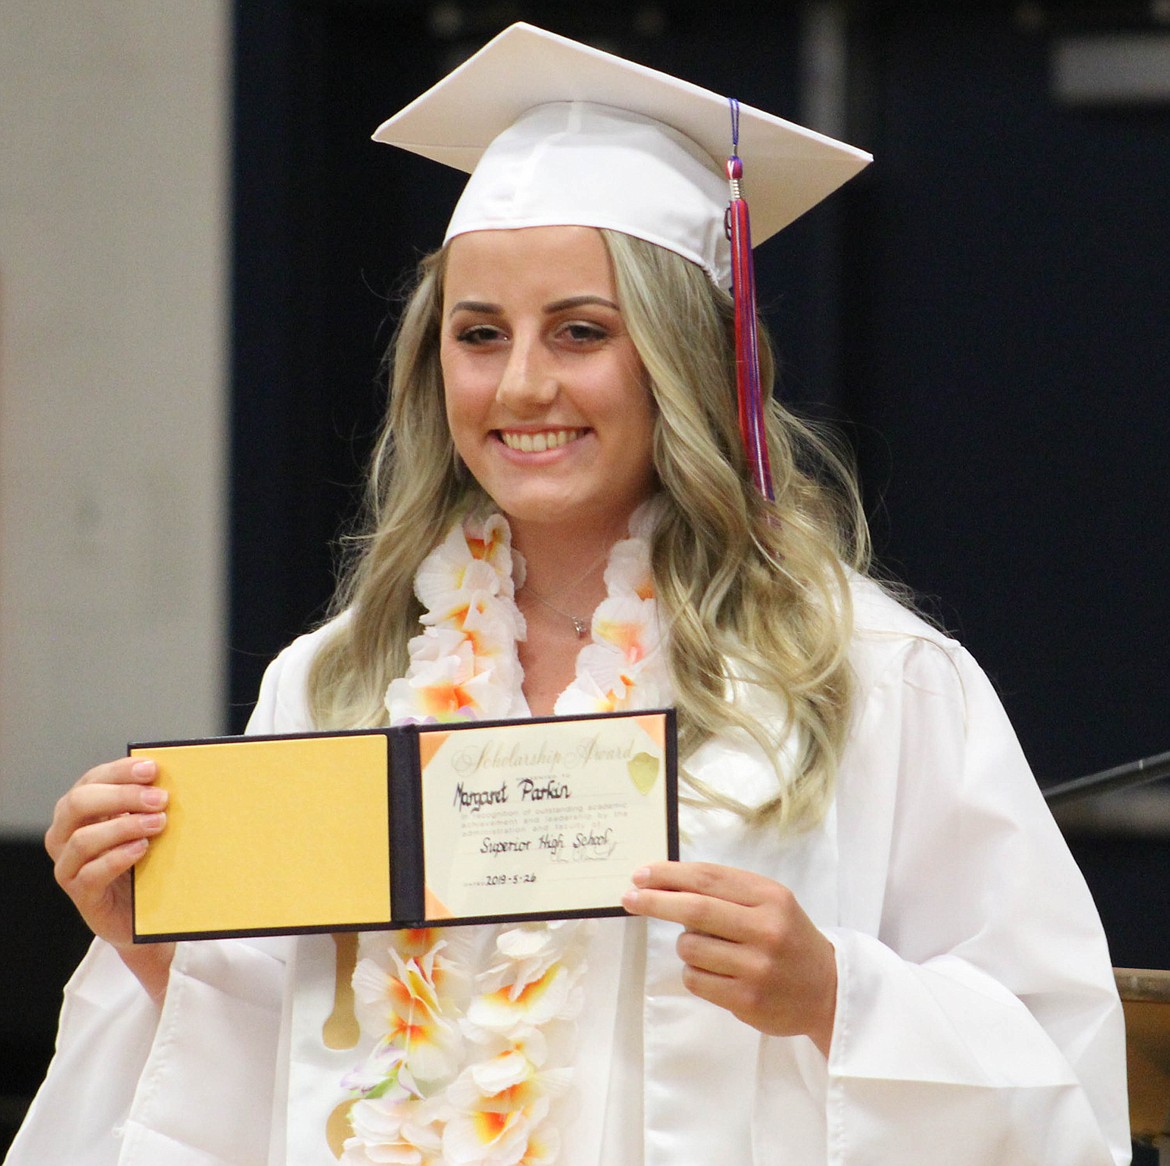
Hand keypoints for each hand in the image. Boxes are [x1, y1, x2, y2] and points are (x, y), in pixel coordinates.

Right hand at [45, 756, 173, 998]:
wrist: (144, 914)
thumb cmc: (144, 860)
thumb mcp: (146, 826)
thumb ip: (149, 803)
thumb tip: (177, 776)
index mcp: (79, 810)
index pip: (92, 780)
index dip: (120, 771)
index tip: (153, 768)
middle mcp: (65, 835)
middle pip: (78, 804)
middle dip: (122, 796)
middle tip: (160, 798)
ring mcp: (69, 866)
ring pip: (83, 839)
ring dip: (124, 826)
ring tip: (159, 823)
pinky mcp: (81, 894)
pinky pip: (91, 873)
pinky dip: (118, 857)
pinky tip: (142, 848)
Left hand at [622, 861, 836, 1055]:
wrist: (828, 991)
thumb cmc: (788, 938)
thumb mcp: (770, 902)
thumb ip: (727, 890)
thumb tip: (667, 882)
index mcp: (770, 897)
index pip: (708, 878)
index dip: (669, 874)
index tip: (641, 874)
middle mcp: (765, 929)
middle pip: (694, 909)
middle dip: (655, 901)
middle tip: (629, 897)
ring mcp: (756, 967)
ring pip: (690, 947)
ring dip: (685, 945)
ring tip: (709, 949)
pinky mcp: (747, 1000)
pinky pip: (696, 980)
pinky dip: (694, 972)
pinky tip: (716, 972)